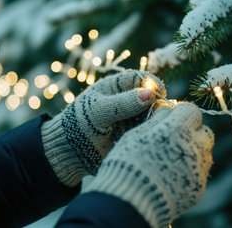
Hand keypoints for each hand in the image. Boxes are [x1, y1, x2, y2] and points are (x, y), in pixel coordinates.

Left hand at [41, 70, 165, 186]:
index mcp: (116, 86)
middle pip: (150, 96)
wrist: (71, 152)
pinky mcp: (133, 134)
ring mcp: (131, 117)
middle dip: (158, 103)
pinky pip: (148, 129)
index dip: (152, 84)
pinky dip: (152, 131)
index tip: (160, 93)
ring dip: (157, 119)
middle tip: (160, 113)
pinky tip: (152, 136)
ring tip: (154, 126)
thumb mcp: (99, 111)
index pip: (140, 78)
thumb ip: (123, 103)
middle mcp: (126, 100)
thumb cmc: (80, 124)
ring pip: (152, 114)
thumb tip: (150, 94)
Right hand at [85, 102, 213, 227]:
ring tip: (170, 158)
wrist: (130, 202)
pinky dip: (189, 169)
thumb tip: (166, 109)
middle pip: (204, 131)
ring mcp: (198, 169)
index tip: (171, 118)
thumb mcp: (135, 134)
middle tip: (173, 138)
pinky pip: (199, 172)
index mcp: (177, 130)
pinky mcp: (198, 187)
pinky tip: (171, 175)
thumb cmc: (127, 164)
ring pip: (204, 152)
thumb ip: (156, 120)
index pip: (191, 110)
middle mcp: (193, 147)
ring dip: (192, 150)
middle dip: (191, 131)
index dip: (181, 112)